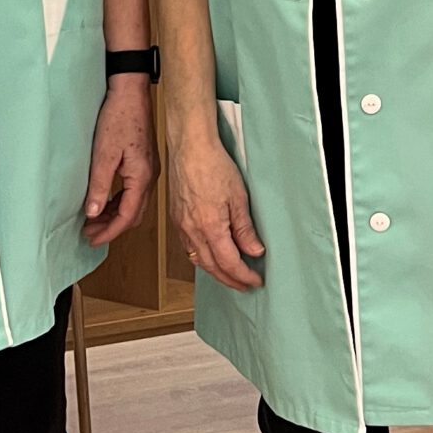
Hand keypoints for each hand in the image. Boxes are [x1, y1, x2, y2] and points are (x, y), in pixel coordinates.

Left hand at [82, 78, 155, 244]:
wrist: (131, 92)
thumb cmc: (119, 117)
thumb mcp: (104, 153)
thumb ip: (99, 185)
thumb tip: (93, 213)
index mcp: (142, 177)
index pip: (127, 216)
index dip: (110, 231)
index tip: (93, 240)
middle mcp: (149, 177)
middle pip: (133, 214)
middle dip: (112, 227)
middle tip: (89, 234)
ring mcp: (148, 170)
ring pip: (134, 204)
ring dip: (114, 215)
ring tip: (93, 222)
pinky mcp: (144, 163)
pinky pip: (133, 192)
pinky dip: (119, 202)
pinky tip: (105, 203)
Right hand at [170, 123, 264, 289]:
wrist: (190, 146)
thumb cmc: (213, 164)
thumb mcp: (238, 197)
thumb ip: (245, 228)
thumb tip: (254, 251)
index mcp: (209, 227)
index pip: (229, 263)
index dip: (243, 276)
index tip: (255, 281)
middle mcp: (192, 231)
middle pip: (212, 267)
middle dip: (230, 280)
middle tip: (245, 286)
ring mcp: (182, 226)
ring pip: (198, 260)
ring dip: (215, 272)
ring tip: (231, 275)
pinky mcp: (177, 218)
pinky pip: (189, 247)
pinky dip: (202, 258)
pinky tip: (211, 255)